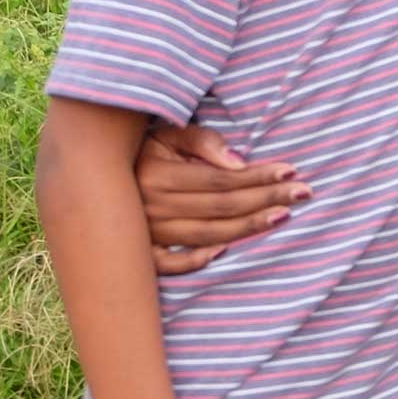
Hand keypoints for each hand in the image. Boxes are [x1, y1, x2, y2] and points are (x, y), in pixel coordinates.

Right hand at [136, 124, 305, 275]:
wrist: (94, 175)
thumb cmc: (143, 149)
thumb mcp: (168, 134)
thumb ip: (203, 142)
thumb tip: (238, 162)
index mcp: (157, 177)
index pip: (220, 180)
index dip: (257, 176)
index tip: (291, 171)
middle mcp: (151, 208)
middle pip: (221, 208)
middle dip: (266, 199)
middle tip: (304, 192)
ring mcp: (146, 234)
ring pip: (208, 235)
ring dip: (248, 228)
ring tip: (283, 215)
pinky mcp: (142, 253)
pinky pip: (171, 264)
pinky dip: (197, 260)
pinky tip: (227, 249)